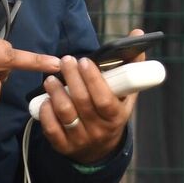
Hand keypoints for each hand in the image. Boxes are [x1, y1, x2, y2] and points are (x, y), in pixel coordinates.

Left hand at [38, 30, 140, 163]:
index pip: (104, 99)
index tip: (84, 61)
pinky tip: (45, 99)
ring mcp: (80, 140)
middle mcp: (98, 130)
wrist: (100, 149)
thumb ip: (131, 65)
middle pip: (82, 102)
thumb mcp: (127, 94)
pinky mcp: (63, 146)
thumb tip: (137, 33)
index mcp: (115, 117)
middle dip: (72, 78)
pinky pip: (51, 129)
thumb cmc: (113, 113)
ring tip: (51, 79)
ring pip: (65, 114)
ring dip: (56, 93)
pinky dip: (46, 112)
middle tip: (66, 61)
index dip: (93, 79)